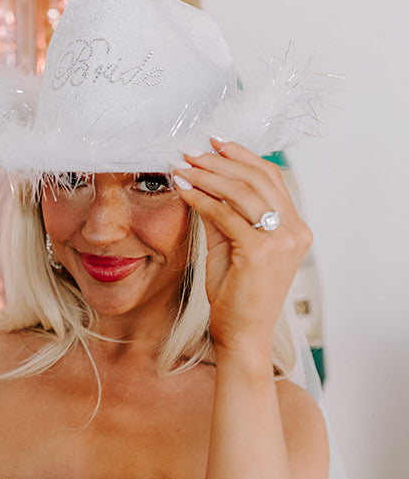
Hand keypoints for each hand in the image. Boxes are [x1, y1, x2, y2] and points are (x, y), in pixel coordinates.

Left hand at [172, 139, 311, 360]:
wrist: (242, 334)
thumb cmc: (236, 295)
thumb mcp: (230, 245)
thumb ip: (223, 214)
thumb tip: (201, 180)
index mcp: (295, 228)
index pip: (270, 179)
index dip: (242, 156)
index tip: (215, 144)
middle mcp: (294, 230)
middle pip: (257, 179)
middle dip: (220, 161)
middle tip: (191, 151)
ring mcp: (282, 241)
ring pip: (242, 191)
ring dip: (208, 175)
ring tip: (183, 166)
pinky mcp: (261, 251)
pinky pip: (226, 214)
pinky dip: (202, 198)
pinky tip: (184, 190)